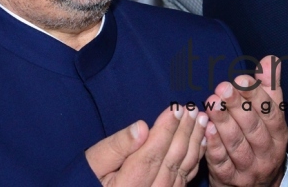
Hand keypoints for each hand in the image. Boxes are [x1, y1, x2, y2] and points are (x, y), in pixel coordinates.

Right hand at [86, 105, 208, 185]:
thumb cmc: (86, 179)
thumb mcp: (92, 162)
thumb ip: (115, 147)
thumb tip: (140, 127)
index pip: (151, 154)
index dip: (165, 130)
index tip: (176, 108)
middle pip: (170, 161)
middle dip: (184, 132)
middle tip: (194, 109)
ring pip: (182, 171)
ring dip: (194, 144)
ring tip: (201, 121)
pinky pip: (184, 180)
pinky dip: (195, 160)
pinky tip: (200, 143)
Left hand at [204, 56, 287, 186]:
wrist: (256, 186)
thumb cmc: (260, 140)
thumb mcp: (269, 117)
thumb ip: (269, 88)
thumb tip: (271, 59)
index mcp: (278, 135)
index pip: (271, 113)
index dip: (256, 95)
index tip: (241, 79)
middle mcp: (267, 153)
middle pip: (253, 128)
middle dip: (238, 106)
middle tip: (222, 88)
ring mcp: (248, 168)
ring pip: (237, 145)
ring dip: (224, 123)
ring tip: (211, 103)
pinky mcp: (229, 179)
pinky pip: (222, 162)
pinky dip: (214, 145)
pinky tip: (207, 129)